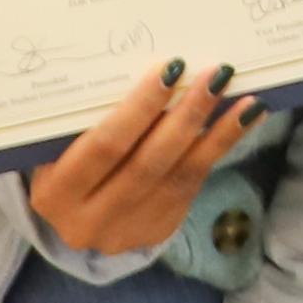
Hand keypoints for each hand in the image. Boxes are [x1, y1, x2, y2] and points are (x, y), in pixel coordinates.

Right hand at [24, 58, 259, 254]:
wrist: (72, 213)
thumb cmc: (65, 156)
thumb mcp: (61, 141)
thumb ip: (92, 117)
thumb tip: (159, 71)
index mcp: (55, 193)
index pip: (105, 146)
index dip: (140, 108)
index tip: (171, 69)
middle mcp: (87, 221)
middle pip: (148, 164)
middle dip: (187, 116)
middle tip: (217, 75)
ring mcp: (125, 232)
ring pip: (180, 178)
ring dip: (218, 135)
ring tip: (247, 101)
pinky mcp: (155, 232)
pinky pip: (192, 187)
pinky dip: (219, 150)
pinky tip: (242, 122)